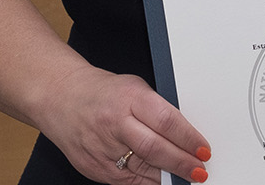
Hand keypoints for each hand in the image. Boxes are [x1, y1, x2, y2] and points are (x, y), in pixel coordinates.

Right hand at [34, 64, 212, 183]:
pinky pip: (125, 180)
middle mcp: (115, 123)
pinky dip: (145, 181)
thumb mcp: (136, 89)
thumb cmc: (104, 92)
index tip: (203, 150)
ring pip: (141, 169)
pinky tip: (157, 179)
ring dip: (165, 176)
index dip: (189, 139)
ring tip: (183, 177)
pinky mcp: (93, 166)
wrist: (61, 97)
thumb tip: (186, 136)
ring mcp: (101, 147)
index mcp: (130, 98)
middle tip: (198, 171)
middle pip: (155, 149)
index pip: (167, 121)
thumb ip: (158, 111)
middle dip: (181, 163)